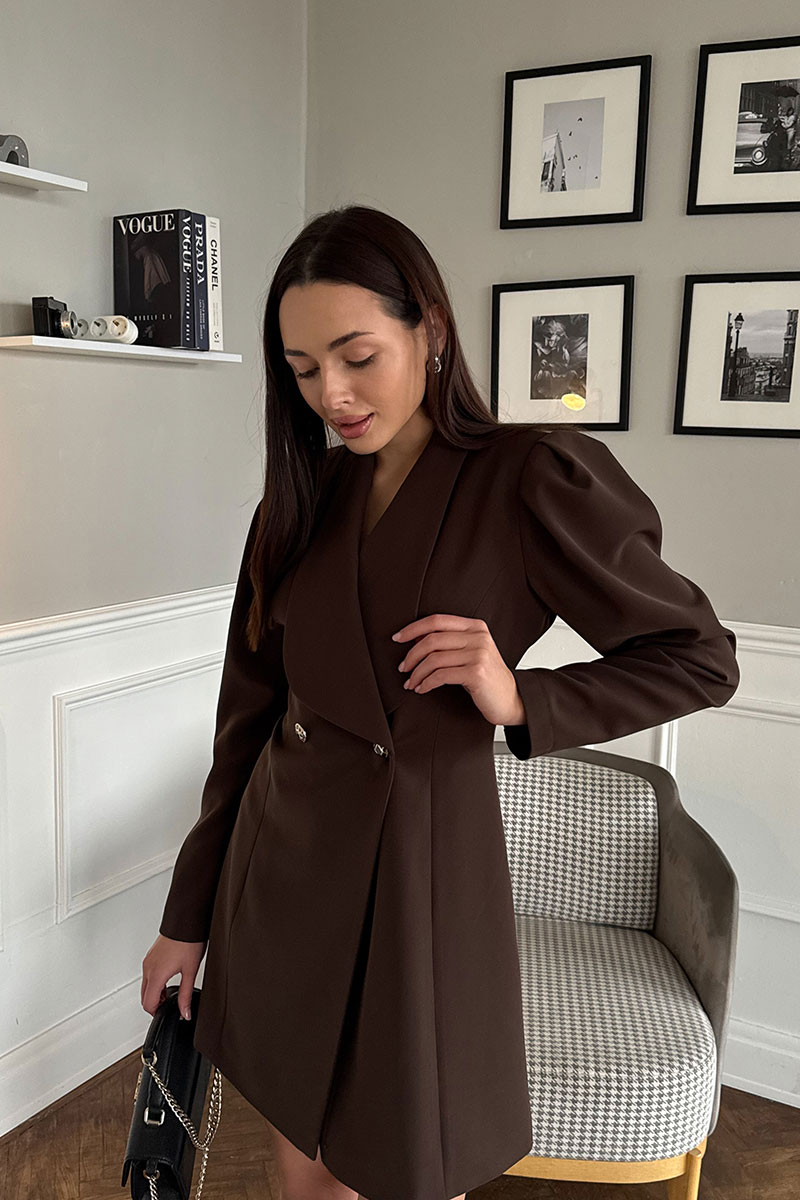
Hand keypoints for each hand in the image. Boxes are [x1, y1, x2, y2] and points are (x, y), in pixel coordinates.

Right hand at [141, 933, 206, 1019]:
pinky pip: (147, 974)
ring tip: (170, 993)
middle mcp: (148, 968)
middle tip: (168, 1006)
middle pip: (144, 996)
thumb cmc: (189, 942)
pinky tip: (167, 979)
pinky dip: (154, 982)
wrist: (187, 921)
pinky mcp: (151, 955)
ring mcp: (148, 961)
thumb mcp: (190, 972)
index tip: (165, 1014)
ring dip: (154, 993)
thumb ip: (185, 996)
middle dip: (154, 1004)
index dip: (156, 1013)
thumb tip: (185, 1012)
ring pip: (145, 985)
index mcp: (156, 975)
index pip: (148, 1004)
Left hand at [392, 614, 525, 726]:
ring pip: (433, 659)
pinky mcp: (476, 673)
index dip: (413, 628)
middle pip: (432, 640)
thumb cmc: (486, 677)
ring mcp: (478, 654)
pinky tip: (422, 689)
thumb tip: (415, 638)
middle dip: (411, 655)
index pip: (437, 620)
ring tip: (411, 682)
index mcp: (475, 626)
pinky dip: (426, 683)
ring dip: (417, 673)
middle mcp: (478, 637)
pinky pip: (440, 676)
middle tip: (403, 668)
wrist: (510, 699)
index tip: (397, 638)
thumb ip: (449, 642)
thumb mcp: (470, 652)